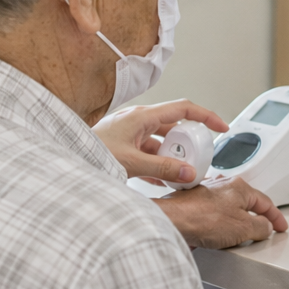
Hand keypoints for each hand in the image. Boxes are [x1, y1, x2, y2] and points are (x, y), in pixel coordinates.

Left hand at [93, 99, 228, 183]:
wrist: (67, 159)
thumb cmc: (91, 152)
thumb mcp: (131, 163)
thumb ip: (162, 168)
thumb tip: (189, 172)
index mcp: (142, 116)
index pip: (184, 108)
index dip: (206, 116)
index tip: (221, 127)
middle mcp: (137, 120)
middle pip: (174, 127)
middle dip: (187, 144)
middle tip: (197, 160)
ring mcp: (130, 132)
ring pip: (160, 142)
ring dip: (171, 157)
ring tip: (180, 174)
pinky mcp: (123, 145)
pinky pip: (148, 152)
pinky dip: (158, 164)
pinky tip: (161, 180)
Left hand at [154, 176, 287, 248]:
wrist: (172, 221)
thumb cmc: (202, 218)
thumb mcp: (243, 227)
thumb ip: (261, 227)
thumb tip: (266, 227)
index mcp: (239, 187)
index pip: (265, 202)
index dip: (276, 217)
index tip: (281, 227)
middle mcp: (222, 186)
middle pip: (246, 204)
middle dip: (255, 219)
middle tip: (261, 234)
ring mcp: (206, 194)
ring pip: (229, 210)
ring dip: (236, 224)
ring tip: (235, 239)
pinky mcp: (193, 205)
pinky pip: (214, 217)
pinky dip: (219, 227)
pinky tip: (215, 237)